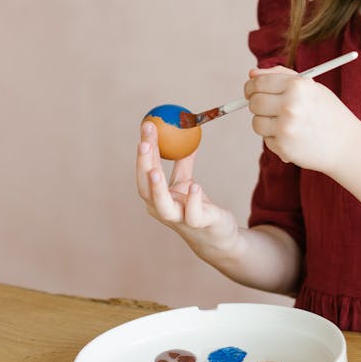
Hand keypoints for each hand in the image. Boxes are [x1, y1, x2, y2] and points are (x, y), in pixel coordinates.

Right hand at [136, 122, 237, 252]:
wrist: (216, 236)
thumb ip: (182, 161)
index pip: (146, 170)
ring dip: (157, 189)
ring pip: (163, 207)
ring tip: (155, 171)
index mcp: (155, 197)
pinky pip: (193, 214)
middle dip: (144, 165)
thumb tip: (185, 132)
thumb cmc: (195, 207)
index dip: (145, 149)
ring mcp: (179, 219)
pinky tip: (195, 186)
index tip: (148, 125)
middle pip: (147, 188)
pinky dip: (193, 200)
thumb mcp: (186, 181)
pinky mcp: (198, 224)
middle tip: (144, 143)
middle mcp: (161, 209)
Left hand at [245, 66, 356, 173]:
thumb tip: (252, 73)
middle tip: (266, 108)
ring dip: (265, 123)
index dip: (251, 87)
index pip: (259, 83)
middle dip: (256, 105)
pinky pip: (266, 139)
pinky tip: (294, 138)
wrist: (347, 145)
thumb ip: (280, 76)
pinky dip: (276, 139)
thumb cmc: (328, 113)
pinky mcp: (283, 147)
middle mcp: (290, 105)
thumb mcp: (310, 87)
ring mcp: (286, 127)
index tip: (251, 91)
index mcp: (297, 85)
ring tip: (285, 124)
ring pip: (256, 123)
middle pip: (254, 103)